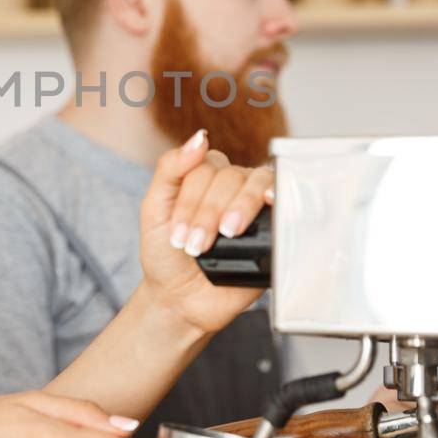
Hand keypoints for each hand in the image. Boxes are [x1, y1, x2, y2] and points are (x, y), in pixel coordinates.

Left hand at [139, 129, 272, 333]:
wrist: (182, 301)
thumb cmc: (166, 254)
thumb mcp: (153, 209)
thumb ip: (170, 169)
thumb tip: (199, 136)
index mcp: (205, 175)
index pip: (205, 168)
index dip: (191, 201)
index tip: (178, 237)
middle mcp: (234, 185)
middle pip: (231, 177)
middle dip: (210, 212)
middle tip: (196, 247)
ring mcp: (256, 206)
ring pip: (258, 184)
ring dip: (241, 206)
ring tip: (227, 235)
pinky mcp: (274, 229)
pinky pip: (284, 204)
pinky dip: (280, 199)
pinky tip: (273, 203)